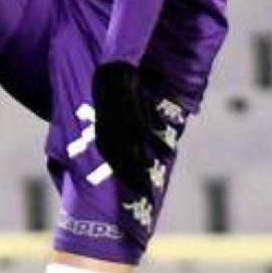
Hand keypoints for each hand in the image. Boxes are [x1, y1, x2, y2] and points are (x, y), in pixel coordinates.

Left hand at [91, 62, 154, 195]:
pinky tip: (168, 154)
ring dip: (143, 172)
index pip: (115, 165)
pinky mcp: (134, 116)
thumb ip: (131, 136)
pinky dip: (158, 144)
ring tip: (151, 187)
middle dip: (134, 182)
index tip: (137, 193)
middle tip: (146, 198)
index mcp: (104, 137)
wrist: (112, 73)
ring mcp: (122, 127)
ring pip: (134, 155)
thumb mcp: (120, 120)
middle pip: (123, 165)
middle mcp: (110, 136)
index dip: (126, 179)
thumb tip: (151, 151)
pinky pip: (147, 135)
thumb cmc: (116, 98)